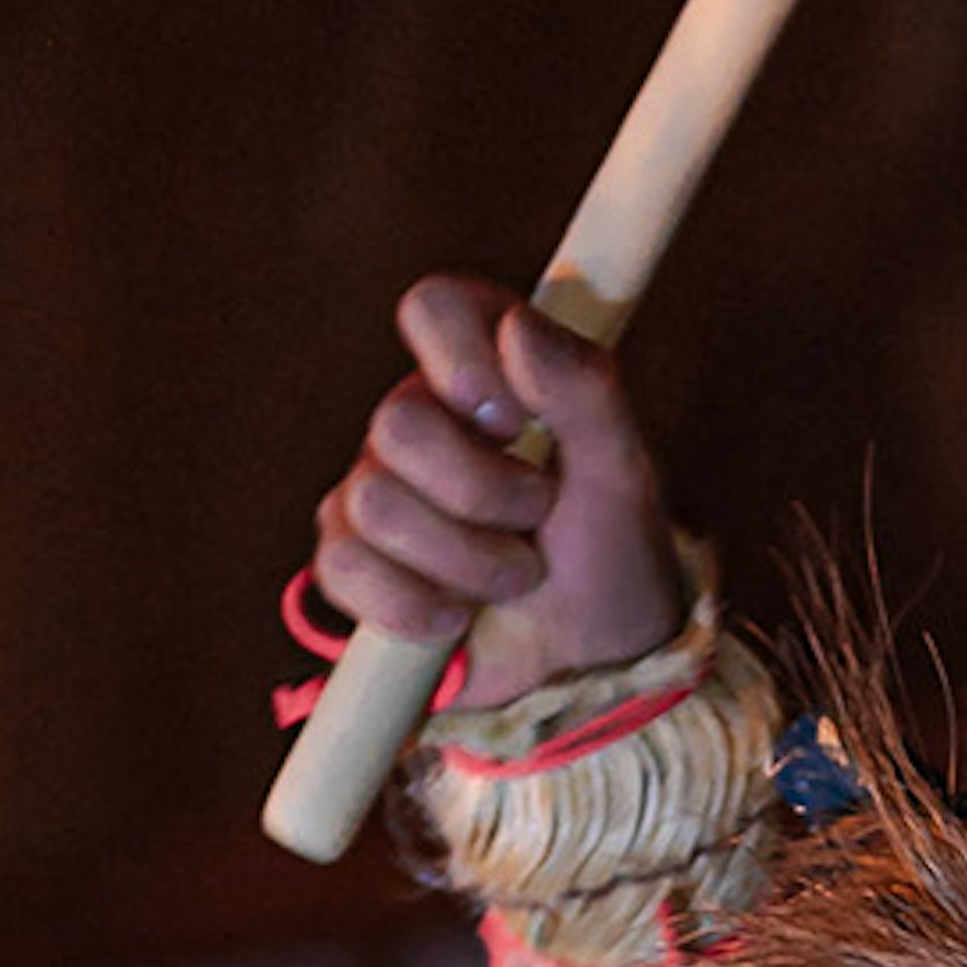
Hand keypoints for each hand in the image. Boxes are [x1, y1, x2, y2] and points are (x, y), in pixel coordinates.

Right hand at [307, 275, 686, 713]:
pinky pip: (345, 567)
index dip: (462, 358)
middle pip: (398, 424)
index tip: (513, 419)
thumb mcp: (622, 469)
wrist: (591, 660)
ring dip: (467, 560)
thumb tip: (519, 327)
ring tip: (516, 576)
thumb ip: (584, 387)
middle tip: (537, 516)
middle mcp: (419, 419)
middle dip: (484, 493)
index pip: (433, 307)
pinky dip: (416, 607)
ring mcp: (375, 490)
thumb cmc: (609, 551)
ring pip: (374, 503)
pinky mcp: (352, 565)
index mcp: (484, 373)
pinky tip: (458, 617)